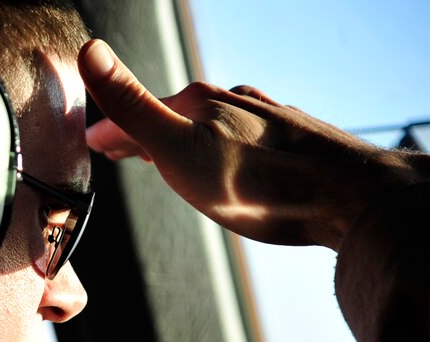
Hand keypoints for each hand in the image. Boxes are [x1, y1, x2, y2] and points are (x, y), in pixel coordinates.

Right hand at [77, 39, 427, 249]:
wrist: (343, 197)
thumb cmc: (256, 181)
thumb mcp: (176, 147)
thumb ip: (133, 105)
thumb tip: (91, 51)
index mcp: (198, 104)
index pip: (137, 112)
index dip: (110, 131)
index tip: (93, 143)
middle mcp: (232, 104)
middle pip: (175, 115)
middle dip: (146, 132)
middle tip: (123, 149)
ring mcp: (264, 121)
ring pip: (212, 123)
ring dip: (187, 135)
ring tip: (171, 154)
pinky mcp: (291, 142)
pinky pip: (245, 137)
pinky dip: (225, 144)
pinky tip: (233, 156)